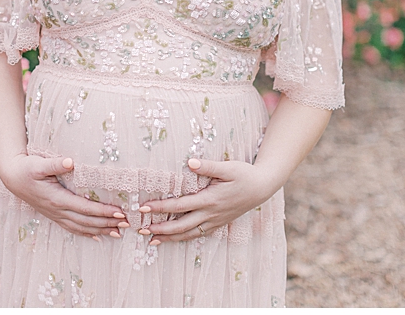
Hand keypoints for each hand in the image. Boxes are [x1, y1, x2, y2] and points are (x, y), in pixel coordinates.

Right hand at [0, 154, 125, 238]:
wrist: (12, 177)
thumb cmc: (27, 168)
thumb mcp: (39, 164)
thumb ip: (55, 164)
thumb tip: (70, 162)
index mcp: (56, 199)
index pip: (84, 208)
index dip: (102, 212)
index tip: (119, 212)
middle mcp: (57, 210)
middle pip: (86, 221)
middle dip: (107, 223)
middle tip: (126, 224)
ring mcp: (55, 214)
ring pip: (80, 227)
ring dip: (99, 230)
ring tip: (118, 233)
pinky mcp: (54, 214)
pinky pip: (72, 227)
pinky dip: (86, 233)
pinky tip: (98, 237)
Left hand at [138, 158, 277, 244]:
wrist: (262, 187)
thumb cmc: (245, 174)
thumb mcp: (229, 167)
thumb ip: (208, 166)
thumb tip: (190, 162)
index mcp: (210, 199)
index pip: (180, 206)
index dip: (161, 207)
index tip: (145, 207)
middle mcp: (211, 213)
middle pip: (181, 225)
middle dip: (160, 228)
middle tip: (142, 229)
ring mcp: (215, 221)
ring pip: (188, 234)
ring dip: (170, 238)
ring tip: (153, 240)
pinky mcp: (219, 223)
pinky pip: (198, 234)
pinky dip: (184, 238)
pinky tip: (175, 239)